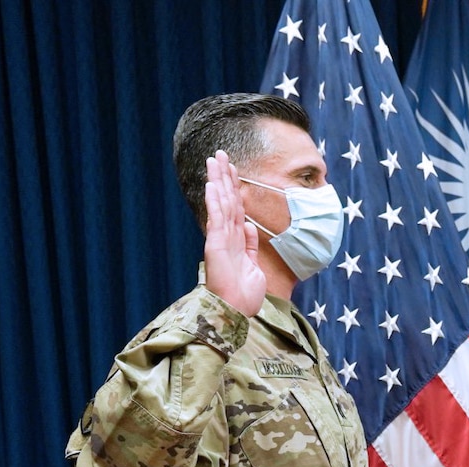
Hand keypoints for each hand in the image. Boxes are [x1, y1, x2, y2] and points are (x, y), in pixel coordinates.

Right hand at [203, 151, 265, 316]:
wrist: (236, 312)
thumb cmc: (245, 295)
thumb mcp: (255, 267)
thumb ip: (252, 246)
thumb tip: (250, 227)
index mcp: (237, 241)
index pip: (236, 208)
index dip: (234, 187)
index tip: (233, 168)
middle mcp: (227, 237)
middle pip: (226, 200)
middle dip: (224, 176)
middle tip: (220, 154)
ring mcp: (220, 240)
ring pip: (220, 204)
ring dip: (218, 181)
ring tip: (214, 160)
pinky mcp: (216, 246)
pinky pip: (216, 219)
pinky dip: (215, 202)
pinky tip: (213, 185)